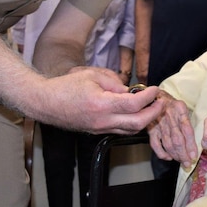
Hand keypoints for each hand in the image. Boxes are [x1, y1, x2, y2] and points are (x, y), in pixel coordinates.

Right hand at [27, 66, 162, 134]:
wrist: (46, 103)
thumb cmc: (66, 86)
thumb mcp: (91, 75)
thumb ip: (113, 82)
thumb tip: (129, 91)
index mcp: (102, 104)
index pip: (134, 104)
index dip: (149, 97)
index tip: (155, 90)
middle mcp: (103, 121)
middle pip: (137, 123)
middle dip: (153, 114)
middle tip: (160, 103)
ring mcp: (100, 129)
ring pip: (130, 130)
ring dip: (145, 121)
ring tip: (152, 108)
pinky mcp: (97, 131)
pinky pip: (120, 131)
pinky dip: (132, 124)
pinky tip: (136, 113)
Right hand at [147, 91, 197, 167]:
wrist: (155, 97)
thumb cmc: (173, 105)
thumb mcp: (183, 107)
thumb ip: (189, 120)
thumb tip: (199, 138)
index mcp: (180, 109)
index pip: (187, 130)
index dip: (191, 144)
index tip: (194, 156)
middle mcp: (169, 117)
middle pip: (177, 139)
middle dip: (183, 154)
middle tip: (188, 163)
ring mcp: (158, 124)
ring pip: (168, 143)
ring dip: (175, 155)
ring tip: (182, 161)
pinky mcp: (151, 129)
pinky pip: (155, 144)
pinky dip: (161, 153)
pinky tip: (169, 157)